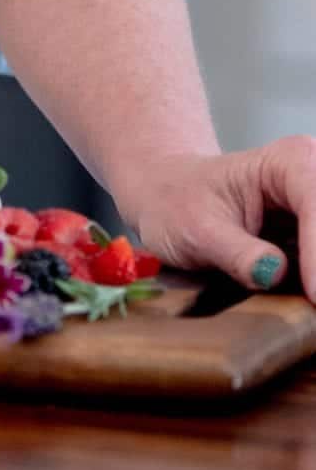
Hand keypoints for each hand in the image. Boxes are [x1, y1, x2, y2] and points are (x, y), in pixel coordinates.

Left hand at [115, 138, 315, 293]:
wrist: (168, 197)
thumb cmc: (176, 203)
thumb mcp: (195, 230)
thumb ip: (236, 253)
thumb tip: (274, 272)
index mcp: (286, 163)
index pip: (315, 203)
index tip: (315, 297)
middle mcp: (311, 178)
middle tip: (309, 305)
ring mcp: (314, 209)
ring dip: (315, 276)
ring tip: (303, 306)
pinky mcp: (313, 235)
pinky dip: (313, 279)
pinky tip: (304, 301)